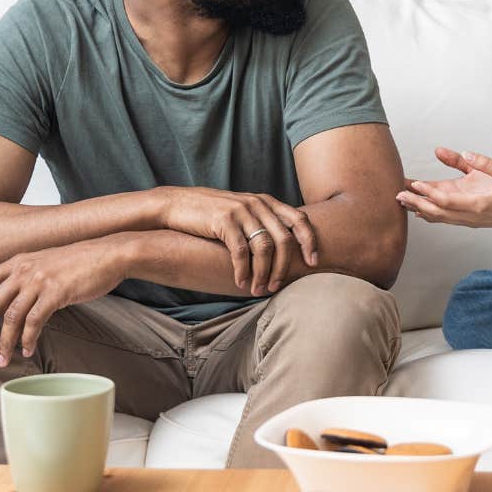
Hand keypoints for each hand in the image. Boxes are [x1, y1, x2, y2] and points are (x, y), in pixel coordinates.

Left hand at [0, 236, 129, 365]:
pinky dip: (28, 339)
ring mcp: (38, 280)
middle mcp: (22, 269)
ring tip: (0, 361)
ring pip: (10, 317)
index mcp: (16, 261)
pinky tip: (26, 350)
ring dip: (2, 342)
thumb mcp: (43, 260)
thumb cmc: (78, 260)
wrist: (108, 253)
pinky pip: (35, 321)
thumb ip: (21, 271)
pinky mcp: (55, 292)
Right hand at [155, 187, 318, 295]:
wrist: (177, 204)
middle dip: (283, 267)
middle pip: (284, 238)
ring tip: (258, 290)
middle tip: (276, 287)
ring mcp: (241, 210)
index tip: (314, 263)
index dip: (310, 241)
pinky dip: (243, 270)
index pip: (299, 219)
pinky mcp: (224, 220)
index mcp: (266, 201)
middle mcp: (257, 203)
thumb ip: (262, 223)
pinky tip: (241, 283)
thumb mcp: (242, 212)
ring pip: (264, 247)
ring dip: (263, 273)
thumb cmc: (211, 214)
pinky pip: (241, 251)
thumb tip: (284, 250)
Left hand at [396, 148, 491, 229]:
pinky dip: (429, 214)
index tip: (415, 183)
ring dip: (419, 208)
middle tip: (397, 194)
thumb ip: (483, 162)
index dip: (429, 192)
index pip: (447, 200)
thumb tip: (464, 152)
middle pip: (436, 212)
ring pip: (438, 217)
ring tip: (401, 199)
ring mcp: (468, 220)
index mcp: (478, 204)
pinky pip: (444, 218)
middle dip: (416, 202)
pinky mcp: (468, 220)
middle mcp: (470, 215)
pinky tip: (417, 210)